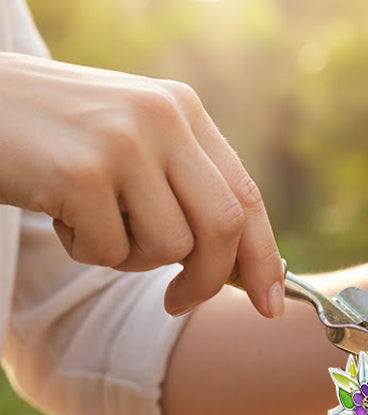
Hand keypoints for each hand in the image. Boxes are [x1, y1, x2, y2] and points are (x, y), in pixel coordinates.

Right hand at [0, 53, 283, 317]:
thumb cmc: (50, 136)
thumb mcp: (130, 145)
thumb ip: (185, 189)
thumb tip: (245, 267)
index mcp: (184, 110)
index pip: (247, 196)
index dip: (263, 257)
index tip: (270, 304)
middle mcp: (164, 118)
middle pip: (224, 228)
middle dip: (210, 281)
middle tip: (179, 303)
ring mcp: (124, 142)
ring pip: (169, 247)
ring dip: (129, 258)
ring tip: (88, 220)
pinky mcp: (83, 173)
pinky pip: (111, 250)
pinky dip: (84, 250)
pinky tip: (55, 210)